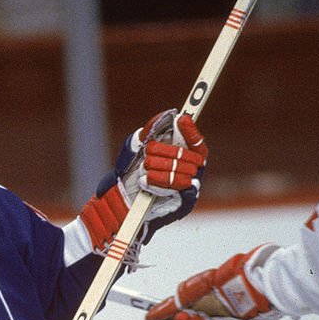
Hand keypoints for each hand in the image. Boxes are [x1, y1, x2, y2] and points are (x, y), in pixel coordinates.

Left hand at [79, 110, 207, 252]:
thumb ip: (149, 131)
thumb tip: (167, 115)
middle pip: (188, 156)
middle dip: (166, 153)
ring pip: (183, 172)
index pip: (196, 143)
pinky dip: (160, 184)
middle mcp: (190, 172)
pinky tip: (147, 182)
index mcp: (183, 158)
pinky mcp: (185, 204)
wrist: (121, 204)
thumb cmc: (131, 174)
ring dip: (160, 168)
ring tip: (144, 170)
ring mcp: (189, 188)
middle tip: (148, 153)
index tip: (182, 119)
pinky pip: (181, 188)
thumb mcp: (134, 148)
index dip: (191, 131)